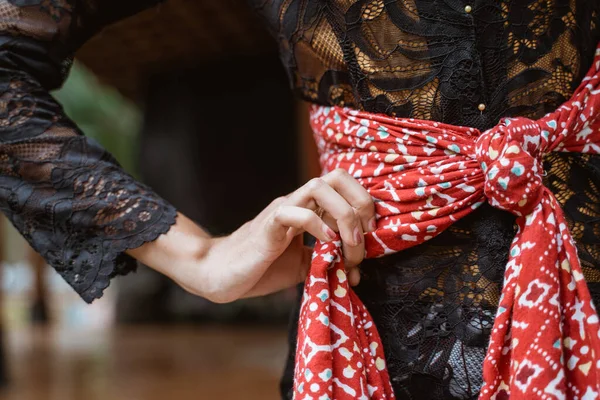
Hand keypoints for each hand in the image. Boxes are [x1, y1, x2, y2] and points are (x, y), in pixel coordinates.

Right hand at [199, 168, 376, 302]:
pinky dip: (318, 226)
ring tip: (349, 246)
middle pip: (337, 176)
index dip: (365, 208)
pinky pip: (294, 211)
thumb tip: (355, 272)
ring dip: (345, 215)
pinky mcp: (268, 225)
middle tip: (365, 238)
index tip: (371, 241)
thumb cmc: (260, 268)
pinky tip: (326, 247)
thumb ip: (327, 262)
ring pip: (319, 186)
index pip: (344, 187)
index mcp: (308, 209)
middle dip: (361, 204)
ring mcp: (282, 210)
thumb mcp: (303, 265)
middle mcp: (297, 203)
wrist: (221, 275)